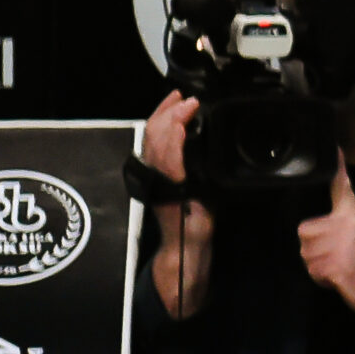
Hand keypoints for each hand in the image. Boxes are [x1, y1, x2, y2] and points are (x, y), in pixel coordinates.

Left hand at [143, 91, 213, 318]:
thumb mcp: (204, 216)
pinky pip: (154, 145)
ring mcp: (154, 175)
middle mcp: (157, 177)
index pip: (166, 148)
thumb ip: (199, 192)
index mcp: (170, 186)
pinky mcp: (157, 175)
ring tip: (178, 100)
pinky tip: (173, 120)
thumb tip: (195, 166)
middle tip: (189, 100)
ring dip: (162, 116)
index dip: (175, 125)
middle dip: (168, 114)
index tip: (191, 108)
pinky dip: (162, 127)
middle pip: (154, 137)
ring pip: (150, 139)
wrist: (180, 253)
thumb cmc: (194, 237)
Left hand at [297, 158, 354, 316]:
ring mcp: (340, 245)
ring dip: (318, 267)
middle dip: (314, 250)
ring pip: (307, 255)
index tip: (336, 148)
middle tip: (337, 259)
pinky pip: (314, 271)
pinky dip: (323, 280)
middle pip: (304, 233)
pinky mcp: (337, 265)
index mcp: (352, 217)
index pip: (341, 188)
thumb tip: (319, 227)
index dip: (338, 168)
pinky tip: (341, 279)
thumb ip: (342, 223)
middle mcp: (345, 226)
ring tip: (340, 269)